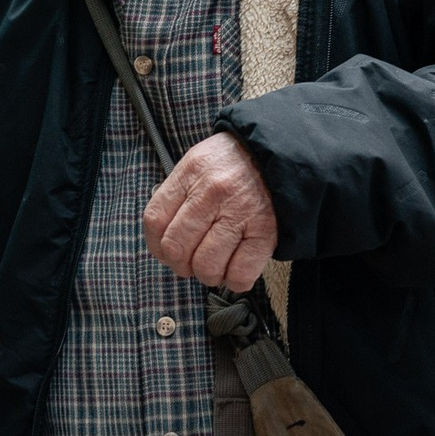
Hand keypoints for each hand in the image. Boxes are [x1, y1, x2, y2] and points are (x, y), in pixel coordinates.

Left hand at [144, 133, 276, 293]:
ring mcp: (240, 213)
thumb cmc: (234, 162)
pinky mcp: (265, 232)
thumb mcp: (198, 162)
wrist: (279, 154)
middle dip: (180, 265)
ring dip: (207, 275)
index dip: (156, 246)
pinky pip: (240, 273)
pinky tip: (234, 270)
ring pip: (206, 266)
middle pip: (177, 248)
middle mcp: (212, 192)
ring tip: (214, 266)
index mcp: (191, 173)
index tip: (165, 252)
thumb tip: (161, 234)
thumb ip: (177, 193)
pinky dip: (234, 281)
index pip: (155, 220)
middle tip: (190, 264)